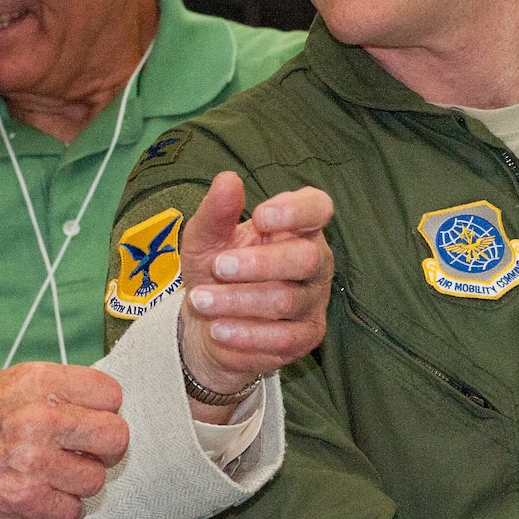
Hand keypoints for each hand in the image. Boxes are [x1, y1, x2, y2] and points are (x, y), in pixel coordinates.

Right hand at [0, 364, 127, 518]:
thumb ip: (47, 393)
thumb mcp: (0, 381)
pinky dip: (60, 509)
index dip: (104, 409)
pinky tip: (40, 495)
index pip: (110, 393)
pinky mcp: (22, 500)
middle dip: (105, 448)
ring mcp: (34, 462)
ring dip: (79, 482)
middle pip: (115, 437)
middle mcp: (41, 418)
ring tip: (54, 475)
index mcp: (37, 381)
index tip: (91, 418)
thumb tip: (86, 407)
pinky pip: (71, 512)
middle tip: (87, 452)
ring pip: (95, 480)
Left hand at [177, 172, 333, 412]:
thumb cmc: (216, 272)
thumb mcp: (205, 238)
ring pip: (286, 300)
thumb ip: (217, 211)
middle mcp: (315, 261)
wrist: (210, 326)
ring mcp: (314, 301)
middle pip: (307, 258)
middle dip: (258, 264)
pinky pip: (282, 337)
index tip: (259, 216)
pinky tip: (218, 330)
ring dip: (238, 301)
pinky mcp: (307, 336)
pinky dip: (245, 334)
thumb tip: (228, 180)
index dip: (296, 211)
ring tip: (201, 300)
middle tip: (217, 267)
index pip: (318, 208)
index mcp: (297, 227)